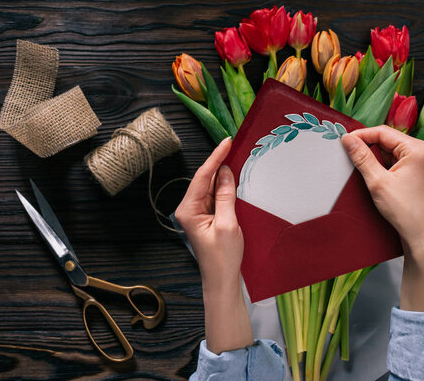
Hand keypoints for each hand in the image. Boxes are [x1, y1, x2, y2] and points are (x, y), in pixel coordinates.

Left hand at [175, 137, 252, 352]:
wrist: (221, 281)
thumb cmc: (223, 258)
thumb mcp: (228, 225)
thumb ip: (225, 196)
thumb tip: (225, 172)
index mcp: (188, 210)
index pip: (201, 177)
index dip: (215, 158)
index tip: (226, 141)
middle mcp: (188, 209)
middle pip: (204, 179)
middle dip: (218, 162)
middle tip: (233, 144)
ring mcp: (197, 214)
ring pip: (209, 186)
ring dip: (221, 173)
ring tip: (235, 156)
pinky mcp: (206, 218)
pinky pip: (214, 196)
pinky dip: (223, 186)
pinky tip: (232, 178)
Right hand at [341, 126, 423, 311]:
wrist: (420, 233)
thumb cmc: (404, 210)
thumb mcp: (377, 182)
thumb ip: (362, 157)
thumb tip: (348, 140)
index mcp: (416, 149)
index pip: (383, 132)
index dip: (361, 135)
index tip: (344, 141)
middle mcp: (422, 151)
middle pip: (387, 139)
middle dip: (367, 145)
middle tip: (348, 152)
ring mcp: (421, 161)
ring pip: (390, 150)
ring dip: (374, 156)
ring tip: (359, 165)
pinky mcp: (417, 171)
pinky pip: (395, 160)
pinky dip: (382, 164)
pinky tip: (372, 173)